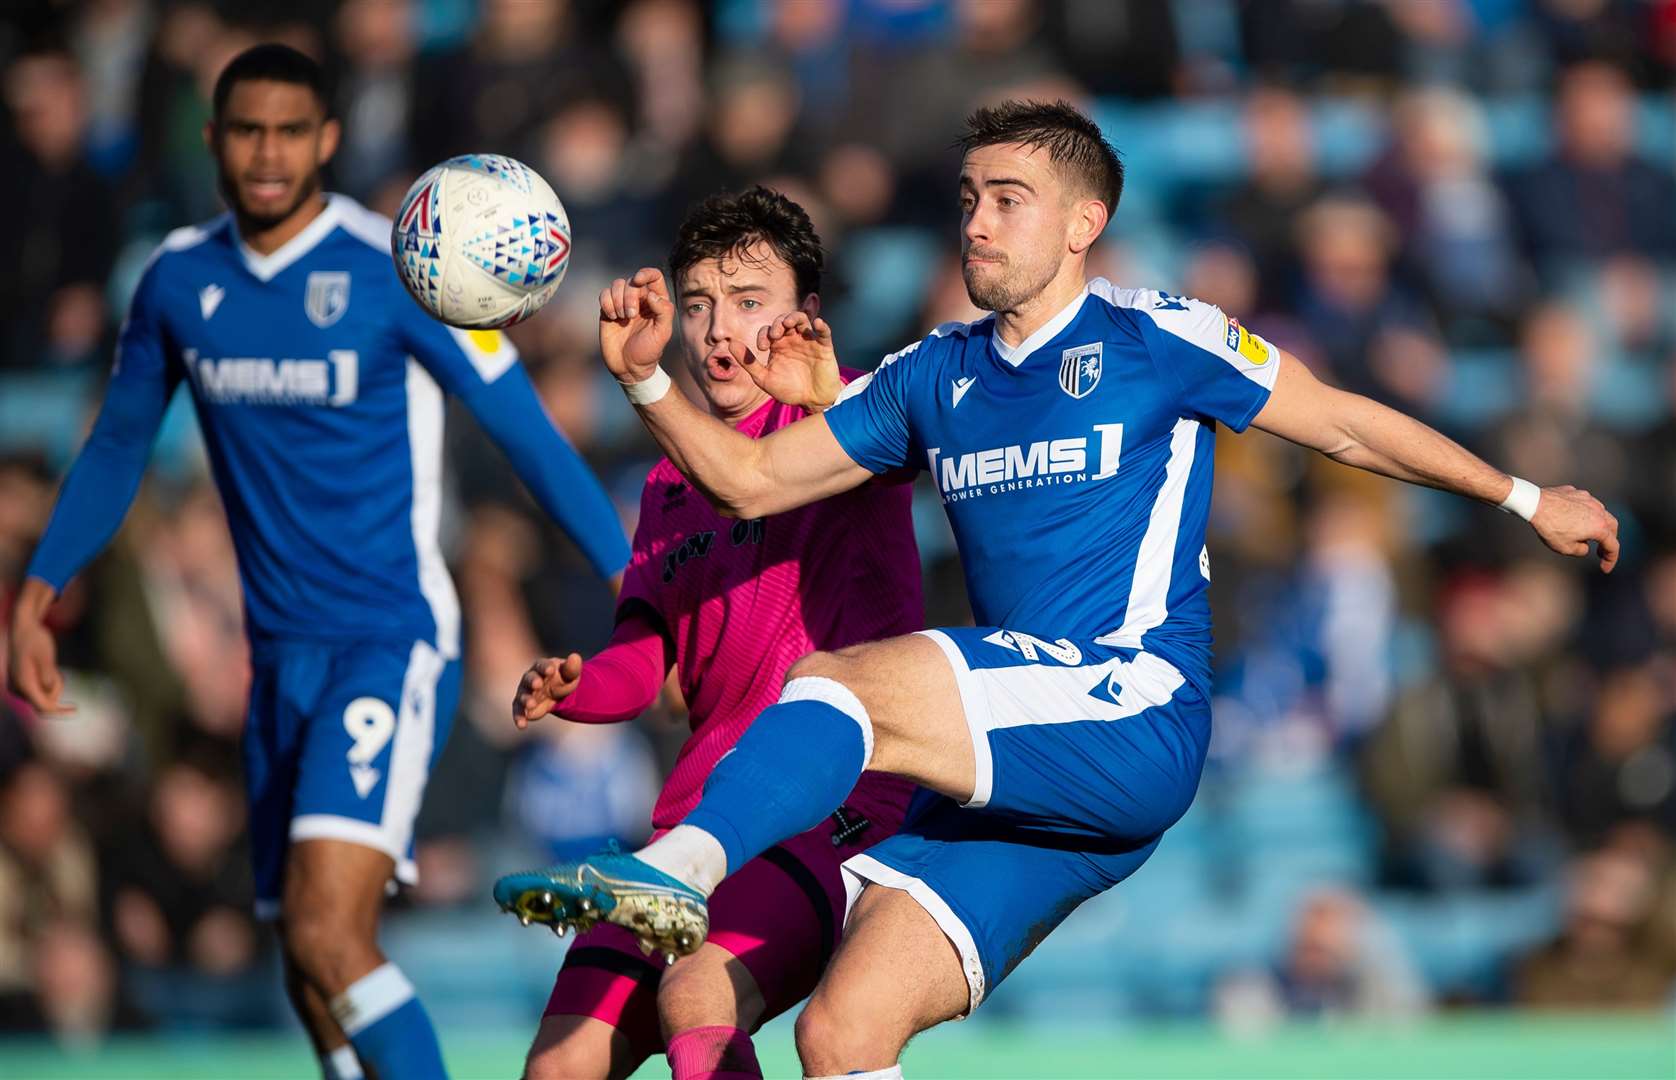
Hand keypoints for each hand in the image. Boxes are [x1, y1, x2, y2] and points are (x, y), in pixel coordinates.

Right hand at [7, 579, 72, 714]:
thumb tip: (48, 689)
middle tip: (54, 668)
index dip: (59, 712)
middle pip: (47, 701)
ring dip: (54, 682)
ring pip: (46, 695)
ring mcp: (18, 688)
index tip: (75, 710)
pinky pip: (42, 689)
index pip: (43, 707)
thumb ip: (48, 673)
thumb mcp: (46, 655)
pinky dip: (49, 681)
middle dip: (57, 687)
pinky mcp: (22, 685)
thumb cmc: (36, 639)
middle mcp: (18, 689)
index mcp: (23, 684)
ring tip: (49, 665)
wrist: (23, 629)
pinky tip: (45, 667)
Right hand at [512, 652, 582, 728]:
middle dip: (533, 681)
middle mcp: (531, 678)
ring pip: (523, 695)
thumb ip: (572, 667)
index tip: (551, 670)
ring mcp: (525, 692)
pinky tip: (522, 725)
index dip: (545, 667)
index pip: (542, 665)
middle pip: (529, 678)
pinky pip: (519, 711)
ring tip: (531, 704)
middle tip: (537, 685)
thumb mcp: (571, 674)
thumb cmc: (564, 679)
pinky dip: (519, 718)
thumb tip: (575, 657)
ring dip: (526, 699)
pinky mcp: (523, 707)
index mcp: (542, 667)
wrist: (559, 693)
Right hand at [599, 268, 673, 384]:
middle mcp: (640, 300)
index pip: (653, 276)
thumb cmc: (649, 351)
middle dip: (629, 296)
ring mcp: (623, 304)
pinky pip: (604, 294)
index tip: (638, 280)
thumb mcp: (663, 333)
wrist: (629, 367)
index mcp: (656, 302)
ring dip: (617, 299)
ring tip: (622, 317)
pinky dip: (606, 302)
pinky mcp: (608, 310)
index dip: (646, 273)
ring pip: (616, 284)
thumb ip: (664, 311)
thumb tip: (651, 294)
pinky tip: (612, 317)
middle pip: (632, 281)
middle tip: (631, 315)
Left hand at [741, 311, 841, 411]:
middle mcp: (792, 340)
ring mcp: (809, 342)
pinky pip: (824, 332)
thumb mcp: (764, 378)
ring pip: (802, 320)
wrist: (812, 402)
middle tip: (774, 335)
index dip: (763, 334)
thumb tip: (730, 344)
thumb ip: (748, 362)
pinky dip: (822, 326)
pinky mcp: (824, 348)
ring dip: (794, 318)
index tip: (762, 348)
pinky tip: (816, 323)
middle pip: (784, 320)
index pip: (768, 330)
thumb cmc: (788, 390)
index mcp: (778, 346)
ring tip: (787, 324)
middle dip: (777, 324)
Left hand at [1530, 485, 1619, 571]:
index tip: (1605, 568)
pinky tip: (1574, 519)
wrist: (1534, 503)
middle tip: (1601, 550)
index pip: (1613, 546)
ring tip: (1588, 534)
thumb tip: (1585, 546)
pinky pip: (1586, 504)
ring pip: (1600, 512)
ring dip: (1598, 524)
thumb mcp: (1566, 548)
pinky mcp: (1576, 492)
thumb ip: (1581, 550)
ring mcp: (1588, 499)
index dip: (1611, 559)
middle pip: (1611, 526)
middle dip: (1609, 540)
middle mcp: (1598, 510)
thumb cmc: (1549, 527)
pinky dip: (1585, 513)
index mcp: (1599, 526)